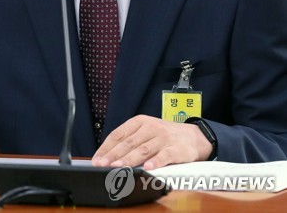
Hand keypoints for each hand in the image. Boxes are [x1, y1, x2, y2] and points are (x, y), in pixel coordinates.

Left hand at [92, 114, 212, 169]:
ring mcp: (164, 137)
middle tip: (103, 165)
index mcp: (139, 122)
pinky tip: (147, 168)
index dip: (106, 147)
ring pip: (144, 149)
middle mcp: (150, 127)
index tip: (97, 159)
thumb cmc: (162, 136)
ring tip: (119, 167)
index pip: (119, 134)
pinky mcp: (176, 149)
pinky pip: (165, 156)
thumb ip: (129, 141)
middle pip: (129, 142)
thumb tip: (107, 156)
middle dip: (114, 155)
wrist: (192, 136)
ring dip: (130, 159)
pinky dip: (156, 162)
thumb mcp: (145, 132)